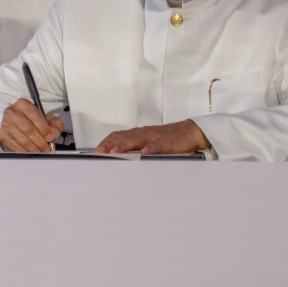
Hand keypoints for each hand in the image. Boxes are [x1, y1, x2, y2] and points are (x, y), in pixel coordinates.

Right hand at [0, 99, 64, 152]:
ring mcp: (5, 124)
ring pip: (22, 139)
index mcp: (23, 104)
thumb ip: (55, 124)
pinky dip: (25, 152)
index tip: (50, 138)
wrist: (15, 123)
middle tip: (47, 149)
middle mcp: (11, 112)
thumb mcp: (47, 119)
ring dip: (34, 148)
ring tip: (41, 152)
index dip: (44, 128)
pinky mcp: (2, 136)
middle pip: (28, 129)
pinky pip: (15, 146)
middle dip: (40, 141)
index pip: (34, 115)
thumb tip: (53, 134)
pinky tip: (31, 153)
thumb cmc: (33, 120)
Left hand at [95, 120, 209, 154]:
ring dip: (124, 146)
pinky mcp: (166, 142)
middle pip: (123, 137)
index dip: (107, 142)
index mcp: (139, 133)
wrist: (190, 132)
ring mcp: (154, 137)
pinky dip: (150, 148)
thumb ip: (136, 146)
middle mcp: (144, 133)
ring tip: (114, 152)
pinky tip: (143, 153)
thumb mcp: (149, 141)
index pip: (118, 135)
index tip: (98, 150)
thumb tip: (120, 154)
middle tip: (100, 152)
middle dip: (110, 145)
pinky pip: (157, 145)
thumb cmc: (169, 138)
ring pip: (136, 140)